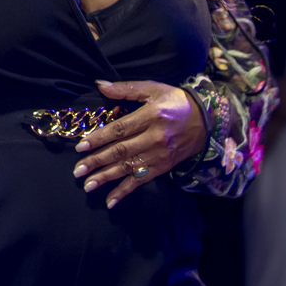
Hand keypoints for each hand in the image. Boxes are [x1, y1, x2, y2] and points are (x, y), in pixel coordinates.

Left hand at [71, 79, 205, 207]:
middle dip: (97, 162)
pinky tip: (110, 200)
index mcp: (151, 116)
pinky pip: (141, 181)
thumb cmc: (176, 102)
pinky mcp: (163, 167)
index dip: (99, 138)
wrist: (207, 121)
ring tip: (87, 185)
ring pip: (128, 168)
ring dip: (106, 178)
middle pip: (121, 151)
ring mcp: (159, 155)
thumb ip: (126, 88)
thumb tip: (100, 85)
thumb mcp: (153, 89)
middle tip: (77, 170)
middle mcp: (155, 138)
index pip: (120, 130)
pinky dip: (125, 191)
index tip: (81, 146)